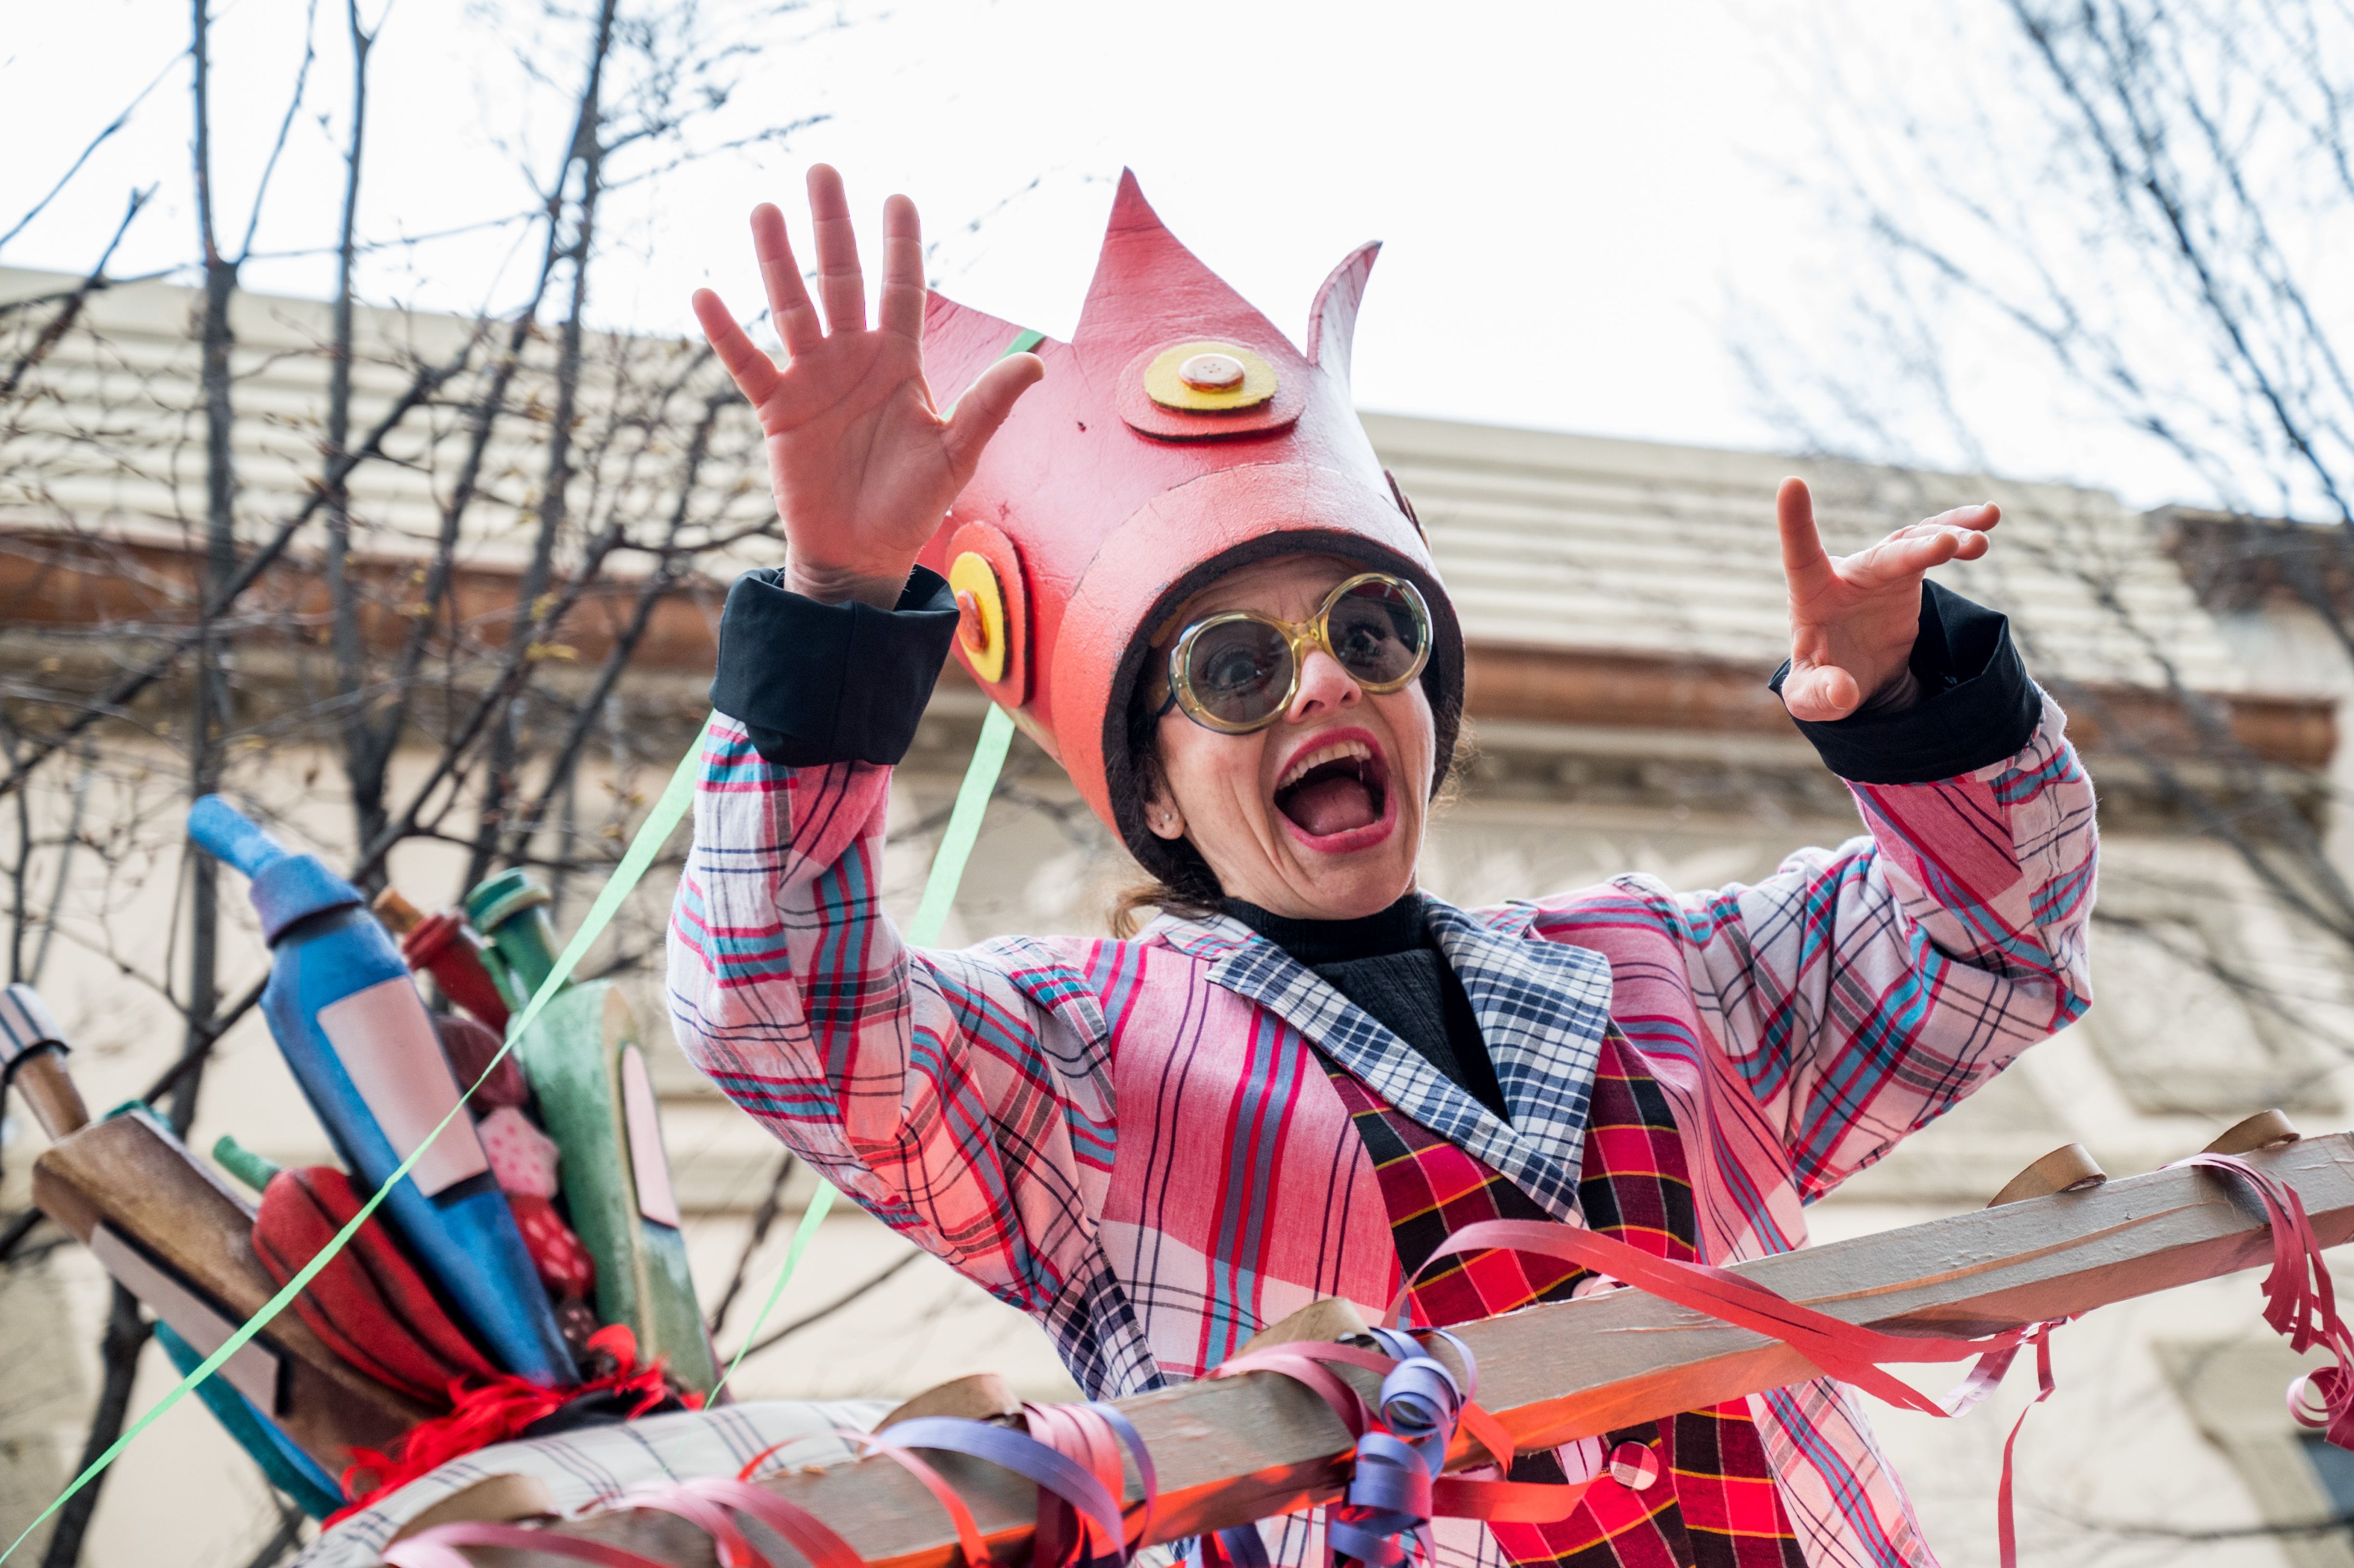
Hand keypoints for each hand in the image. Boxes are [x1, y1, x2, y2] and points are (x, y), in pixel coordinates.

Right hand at [692, 166, 1043, 606]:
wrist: (862, 552)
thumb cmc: (911, 504)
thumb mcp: (957, 454)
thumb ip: (989, 406)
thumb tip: (1035, 363)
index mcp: (899, 362)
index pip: (902, 290)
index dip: (900, 246)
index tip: (898, 197)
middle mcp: (853, 359)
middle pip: (842, 280)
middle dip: (834, 227)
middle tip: (823, 169)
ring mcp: (812, 379)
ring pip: (793, 307)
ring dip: (778, 261)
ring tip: (765, 209)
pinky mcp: (777, 409)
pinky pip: (747, 364)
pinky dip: (727, 333)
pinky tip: (705, 293)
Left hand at [1775, 476, 1999, 721]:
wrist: (1852, 676)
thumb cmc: (1821, 682)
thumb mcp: (1809, 699)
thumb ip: (1818, 696)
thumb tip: (1843, 692)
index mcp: (1812, 596)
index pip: (1800, 556)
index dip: (1795, 522)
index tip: (1791, 483)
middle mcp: (1848, 575)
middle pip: (1883, 556)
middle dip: (1914, 550)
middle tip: (1947, 546)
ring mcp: (1880, 570)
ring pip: (1915, 542)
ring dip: (1947, 536)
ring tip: (1980, 538)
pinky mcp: (1908, 573)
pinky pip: (1936, 544)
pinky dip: (1960, 532)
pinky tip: (1989, 519)